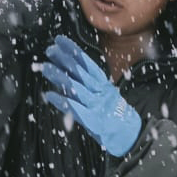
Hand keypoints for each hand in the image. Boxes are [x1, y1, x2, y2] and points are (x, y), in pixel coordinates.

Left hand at [41, 35, 141, 156]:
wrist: (131, 135)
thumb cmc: (115, 116)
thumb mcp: (105, 96)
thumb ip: (88, 86)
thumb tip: (65, 73)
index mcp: (104, 85)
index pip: (87, 63)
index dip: (73, 51)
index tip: (60, 41)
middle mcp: (101, 92)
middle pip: (80, 72)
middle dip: (64, 59)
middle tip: (50, 50)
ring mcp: (97, 106)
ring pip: (76, 87)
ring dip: (59, 76)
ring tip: (46, 67)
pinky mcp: (94, 121)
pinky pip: (75, 109)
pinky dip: (62, 101)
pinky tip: (50, 95)